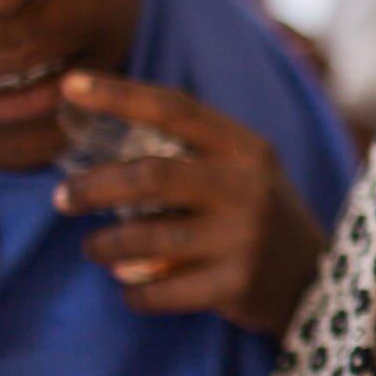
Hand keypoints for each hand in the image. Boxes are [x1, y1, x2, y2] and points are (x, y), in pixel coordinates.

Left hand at [53, 71, 325, 335]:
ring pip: (144, 238)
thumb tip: (95, 132)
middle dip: (93, 187)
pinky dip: (131, 291)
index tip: (69, 85)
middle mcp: (246, 187)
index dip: (119, 94)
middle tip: (63, 198)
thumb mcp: (240, 168)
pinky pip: (156, 290)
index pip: (176, 108)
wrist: (313, 277)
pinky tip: (131, 285)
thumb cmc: (255, 212)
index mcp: (244, 147)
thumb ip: (187, 150)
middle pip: (151, 175)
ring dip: (104, 245)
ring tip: (95, 247)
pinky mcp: (234, 285)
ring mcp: (243, 238)